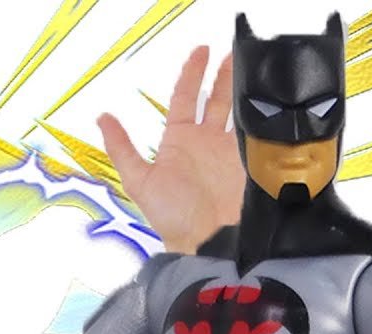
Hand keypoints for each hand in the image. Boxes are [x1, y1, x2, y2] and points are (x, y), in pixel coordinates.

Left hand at [98, 46, 244, 254]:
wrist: (207, 242)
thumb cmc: (172, 217)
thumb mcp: (139, 180)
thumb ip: (122, 148)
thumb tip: (101, 118)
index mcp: (181, 141)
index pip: (186, 97)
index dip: (192, 73)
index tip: (201, 51)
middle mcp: (207, 142)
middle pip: (217, 98)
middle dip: (224, 74)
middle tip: (234, 52)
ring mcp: (232, 151)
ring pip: (240, 110)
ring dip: (246, 89)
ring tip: (254, 68)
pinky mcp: (254, 161)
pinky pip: (261, 133)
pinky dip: (264, 116)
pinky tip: (270, 100)